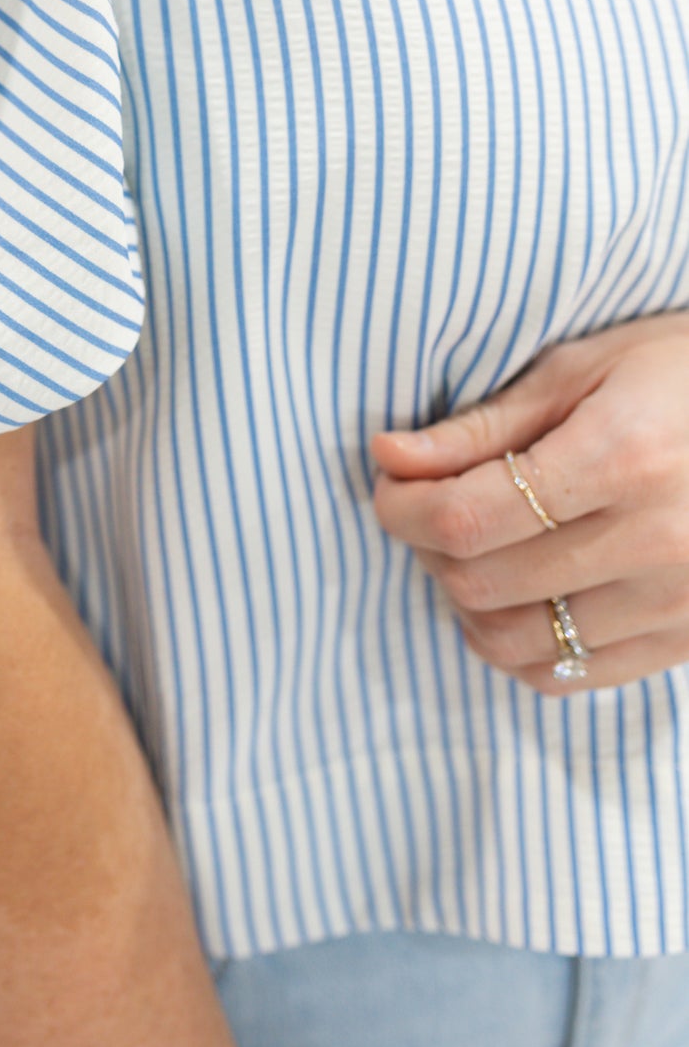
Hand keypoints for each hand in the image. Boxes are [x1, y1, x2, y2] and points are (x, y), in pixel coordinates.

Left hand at [368, 312, 688, 692]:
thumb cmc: (681, 373)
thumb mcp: (581, 370)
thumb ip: (481, 427)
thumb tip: (388, 458)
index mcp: (622, 458)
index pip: (465, 518)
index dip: (402, 507)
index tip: (391, 482)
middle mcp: (656, 542)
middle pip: (480, 582)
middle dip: (427, 548)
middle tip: (428, 508)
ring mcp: (678, 603)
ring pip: (514, 641)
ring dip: (464, 601)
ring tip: (473, 549)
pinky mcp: (688, 640)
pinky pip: (566, 676)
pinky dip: (517, 646)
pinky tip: (517, 594)